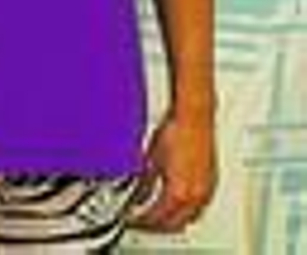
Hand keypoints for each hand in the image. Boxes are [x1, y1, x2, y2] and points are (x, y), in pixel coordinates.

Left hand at [128, 109, 216, 233]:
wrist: (194, 119)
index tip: (131, 219)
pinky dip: (186, 210)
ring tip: (157, 215)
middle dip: (156, 225)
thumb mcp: (151, 160)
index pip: (157, 219)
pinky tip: (176, 203)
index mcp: (178, 192)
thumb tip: (135, 196)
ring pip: (190, 218)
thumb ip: (143, 183)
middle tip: (141, 221)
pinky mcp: (212, 183)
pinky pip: (199, 207)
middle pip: (175, 224)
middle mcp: (196, 196)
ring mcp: (207, 190)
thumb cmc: (176, 132)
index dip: (141, 221)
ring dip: (173, 220)